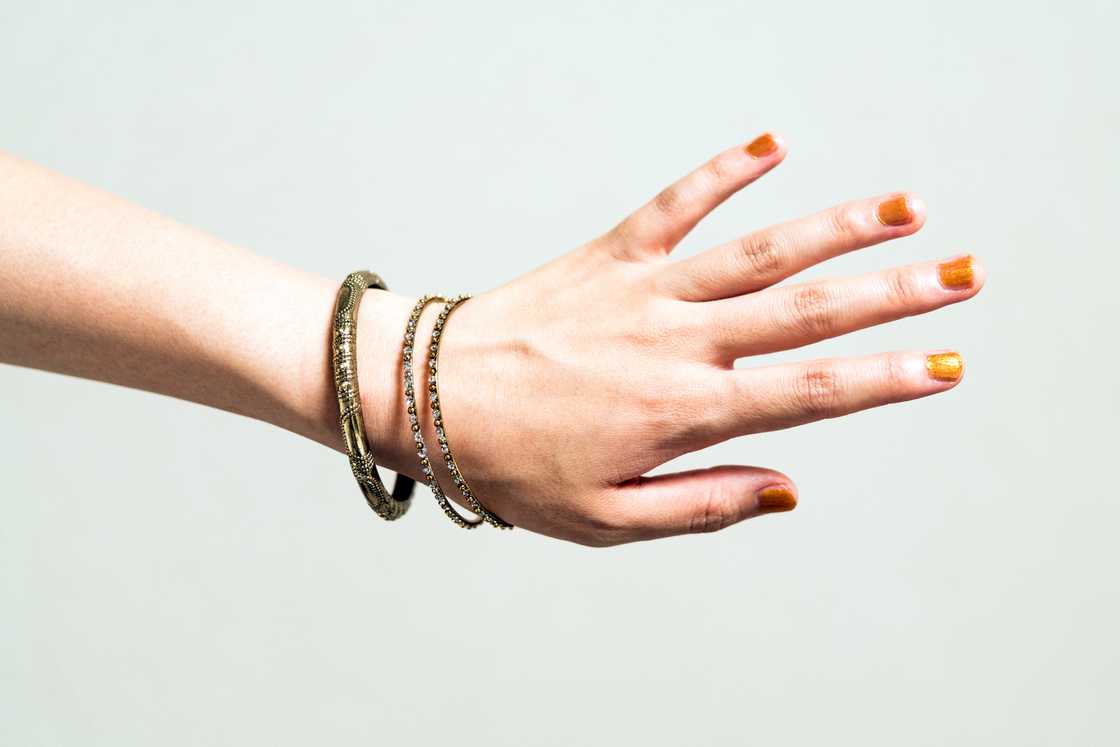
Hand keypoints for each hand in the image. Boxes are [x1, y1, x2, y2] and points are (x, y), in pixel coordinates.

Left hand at [367, 133, 983, 545]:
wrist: (422, 394)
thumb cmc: (509, 464)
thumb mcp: (602, 519)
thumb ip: (699, 505)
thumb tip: (785, 489)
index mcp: (681, 411)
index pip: (806, 394)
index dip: (880, 380)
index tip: (942, 366)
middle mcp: (675, 341)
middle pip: (803, 310)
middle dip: (892, 294)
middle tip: (962, 276)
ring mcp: (642, 289)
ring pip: (758, 250)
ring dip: (837, 226)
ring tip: (904, 207)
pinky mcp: (608, 254)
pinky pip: (676, 204)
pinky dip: (724, 172)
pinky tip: (774, 145)